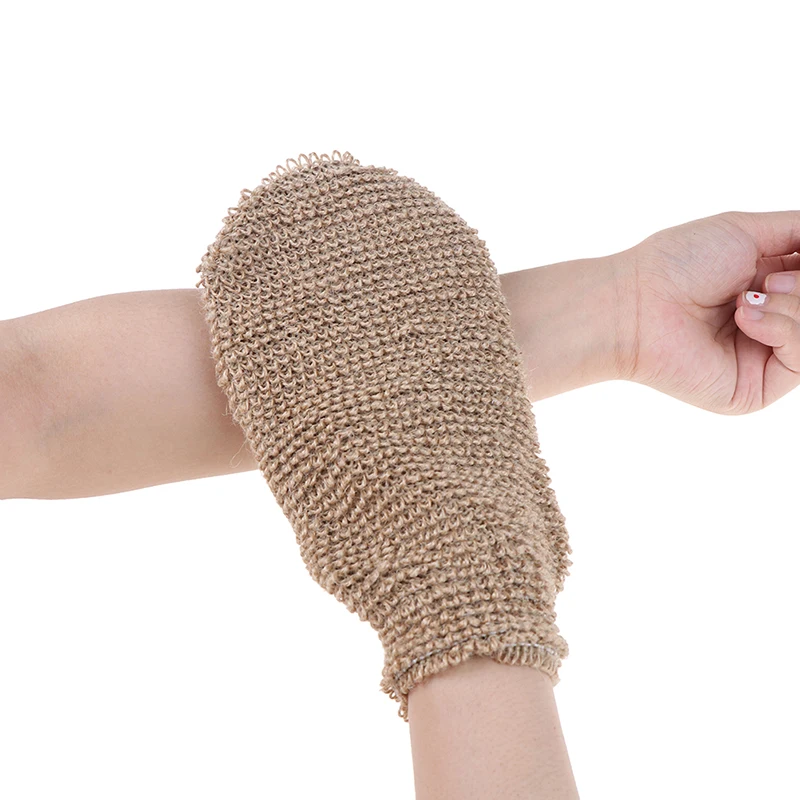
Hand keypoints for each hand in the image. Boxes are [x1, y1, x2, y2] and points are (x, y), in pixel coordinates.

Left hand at [619, 210, 799, 413]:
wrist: (636, 304)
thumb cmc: (677, 264)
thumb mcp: (746, 231)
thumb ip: (798, 231)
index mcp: (769, 288)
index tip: (798, 258)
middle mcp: (770, 323)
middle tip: (767, 282)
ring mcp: (763, 358)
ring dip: (794, 306)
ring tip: (747, 299)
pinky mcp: (755, 388)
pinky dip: (784, 330)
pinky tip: (745, 318)